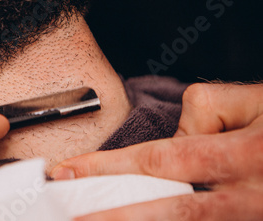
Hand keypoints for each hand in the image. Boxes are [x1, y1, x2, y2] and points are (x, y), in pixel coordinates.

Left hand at [50, 83, 262, 219]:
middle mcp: (248, 198)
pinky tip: (136, 219)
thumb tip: (169, 146)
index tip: (66, 172)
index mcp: (242, 156)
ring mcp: (252, 217)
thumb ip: (200, 113)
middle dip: (111, 217)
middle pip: (166, 214)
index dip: (106, 168)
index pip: (156, 161)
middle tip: (65, 216)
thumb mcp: (250, 99)